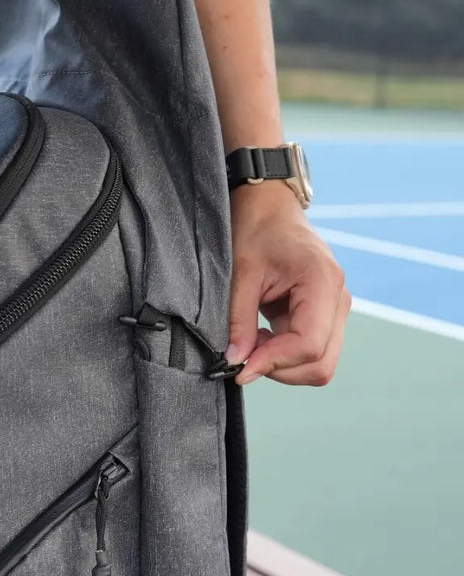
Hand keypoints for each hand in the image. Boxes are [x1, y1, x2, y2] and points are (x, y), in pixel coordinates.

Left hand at [224, 181, 350, 386]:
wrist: (271, 207)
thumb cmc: (257, 230)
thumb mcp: (241, 273)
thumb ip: (239, 321)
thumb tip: (236, 362)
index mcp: (322, 281)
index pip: (309, 344)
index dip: (275, 362)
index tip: (241, 367)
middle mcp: (338, 297)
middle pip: (321, 362)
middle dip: (280, 368)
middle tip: (244, 354)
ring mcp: (337, 307)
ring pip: (320, 362)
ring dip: (283, 363)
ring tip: (252, 340)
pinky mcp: (327, 314)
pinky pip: (313, 350)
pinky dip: (286, 354)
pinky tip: (262, 336)